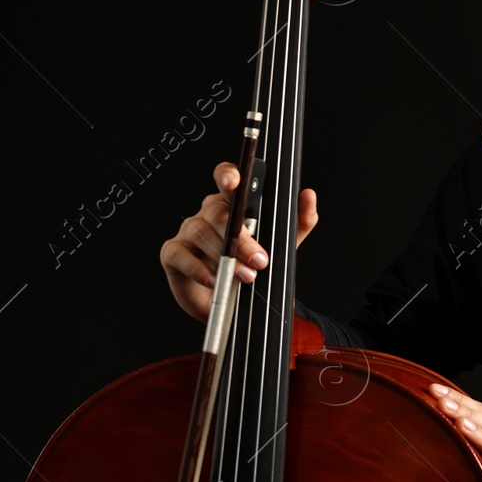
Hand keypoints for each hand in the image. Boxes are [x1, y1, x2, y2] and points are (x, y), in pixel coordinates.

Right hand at [159, 162, 318, 321]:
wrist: (232, 306)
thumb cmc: (252, 266)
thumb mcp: (282, 245)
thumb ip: (299, 221)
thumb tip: (308, 195)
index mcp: (233, 203)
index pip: (227, 179)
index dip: (228, 175)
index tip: (234, 181)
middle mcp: (208, 212)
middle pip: (219, 213)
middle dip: (241, 238)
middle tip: (260, 260)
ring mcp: (189, 231)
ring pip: (201, 233)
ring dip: (225, 257)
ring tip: (245, 277)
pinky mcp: (173, 253)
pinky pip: (180, 255)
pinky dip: (198, 268)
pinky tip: (213, 279)